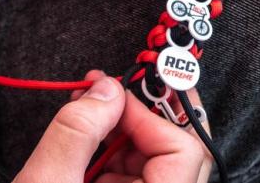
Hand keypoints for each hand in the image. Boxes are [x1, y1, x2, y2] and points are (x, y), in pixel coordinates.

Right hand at [13, 71, 211, 182]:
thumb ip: (77, 131)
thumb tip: (106, 92)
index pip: (183, 152)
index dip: (149, 115)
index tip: (112, 97)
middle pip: (178, 157)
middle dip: (142, 119)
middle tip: (113, 92)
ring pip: (158, 168)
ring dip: (125, 138)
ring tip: (88, 120)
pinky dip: (115, 161)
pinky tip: (86, 151)